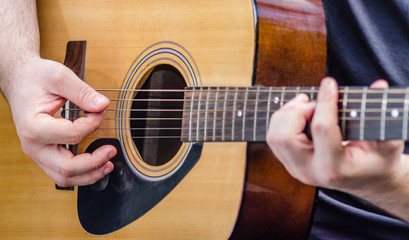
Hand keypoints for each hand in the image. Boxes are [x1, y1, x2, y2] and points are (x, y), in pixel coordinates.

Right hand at [4, 57, 115, 186]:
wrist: (19, 80)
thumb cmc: (36, 78)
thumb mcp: (60, 77)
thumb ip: (82, 92)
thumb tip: (103, 105)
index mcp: (34, 127)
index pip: (72, 135)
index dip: (93, 125)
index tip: (101, 111)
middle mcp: (33, 145)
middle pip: (67, 168)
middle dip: (94, 163)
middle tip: (112, 150)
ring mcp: (38, 153)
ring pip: (64, 177)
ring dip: (89, 175)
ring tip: (108, 165)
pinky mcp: (44, 154)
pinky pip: (62, 172)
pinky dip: (81, 172)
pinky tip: (97, 165)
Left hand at [266, 78, 403, 193]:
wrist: (366, 180)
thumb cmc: (377, 160)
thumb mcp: (387, 142)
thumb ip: (381, 116)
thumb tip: (379, 85)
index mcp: (335, 169)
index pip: (322, 129)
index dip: (325, 101)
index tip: (330, 83)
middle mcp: (310, 172)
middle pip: (285, 137)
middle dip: (296, 111)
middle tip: (312, 101)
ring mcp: (296, 169)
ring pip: (275, 137)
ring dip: (286, 114)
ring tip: (305, 103)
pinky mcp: (289, 163)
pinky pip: (273, 138)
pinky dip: (282, 120)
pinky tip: (299, 112)